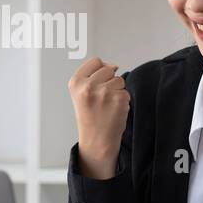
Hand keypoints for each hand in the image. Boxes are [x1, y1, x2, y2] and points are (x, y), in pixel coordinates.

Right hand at [68, 56, 129, 177]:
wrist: (96, 140)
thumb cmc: (90, 117)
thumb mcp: (80, 93)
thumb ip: (93, 76)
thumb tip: (114, 66)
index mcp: (76, 82)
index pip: (96, 61)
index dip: (101, 71)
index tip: (98, 83)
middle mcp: (88, 86)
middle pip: (109, 69)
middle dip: (109, 81)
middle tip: (102, 99)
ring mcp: (104, 92)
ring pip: (120, 80)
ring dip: (117, 91)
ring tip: (108, 105)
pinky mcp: (119, 99)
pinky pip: (126, 92)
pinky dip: (123, 101)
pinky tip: (114, 111)